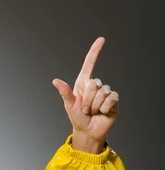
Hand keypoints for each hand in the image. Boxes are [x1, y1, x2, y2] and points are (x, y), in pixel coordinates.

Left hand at [52, 37, 119, 152]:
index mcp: (83, 84)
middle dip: (87, 99)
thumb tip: (55, 81)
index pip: (89, 64)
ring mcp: (105, 93)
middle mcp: (95, 86)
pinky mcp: (114, 101)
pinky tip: (102, 112)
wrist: (88, 131)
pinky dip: (104, 108)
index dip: (95, 51)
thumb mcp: (69, 105)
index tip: (101, 39)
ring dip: (94, 105)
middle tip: (85, 108)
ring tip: (92, 111)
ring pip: (101, 93)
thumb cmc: (77, 117)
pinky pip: (110, 99)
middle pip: (93, 83)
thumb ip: (65, 92)